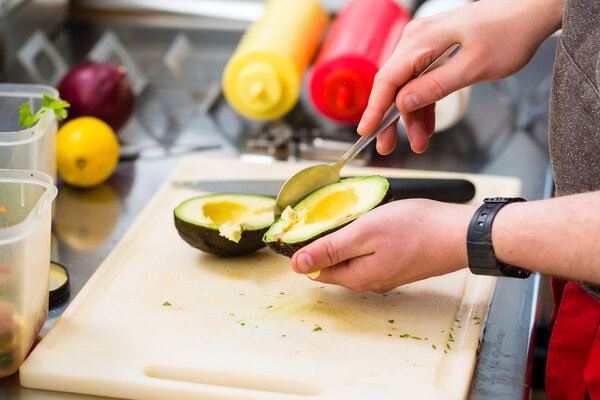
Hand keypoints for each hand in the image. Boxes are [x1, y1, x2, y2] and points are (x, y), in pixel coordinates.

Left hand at [290, 200, 475, 292]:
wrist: (459, 235)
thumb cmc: (416, 230)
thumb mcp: (364, 233)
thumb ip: (330, 249)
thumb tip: (297, 265)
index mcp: (356, 277)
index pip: (315, 269)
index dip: (307, 247)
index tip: (310, 224)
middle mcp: (369, 282)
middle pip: (334, 265)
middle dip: (328, 242)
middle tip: (334, 215)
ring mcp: (385, 276)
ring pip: (353, 259)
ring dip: (347, 240)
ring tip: (355, 217)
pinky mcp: (398, 267)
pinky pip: (370, 256)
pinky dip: (365, 241)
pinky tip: (374, 225)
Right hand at [358, 0, 563, 154]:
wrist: (530, 13)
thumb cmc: (508, 34)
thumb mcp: (473, 67)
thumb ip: (435, 86)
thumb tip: (402, 103)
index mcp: (421, 40)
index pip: (387, 79)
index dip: (374, 109)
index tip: (366, 132)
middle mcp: (417, 40)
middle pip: (393, 86)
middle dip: (391, 119)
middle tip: (387, 147)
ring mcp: (424, 45)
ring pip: (408, 87)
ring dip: (412, 116)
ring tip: (420, 141)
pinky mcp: (435, 51)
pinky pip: (421, 82)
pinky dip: (424, 104)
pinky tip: (428, 125)